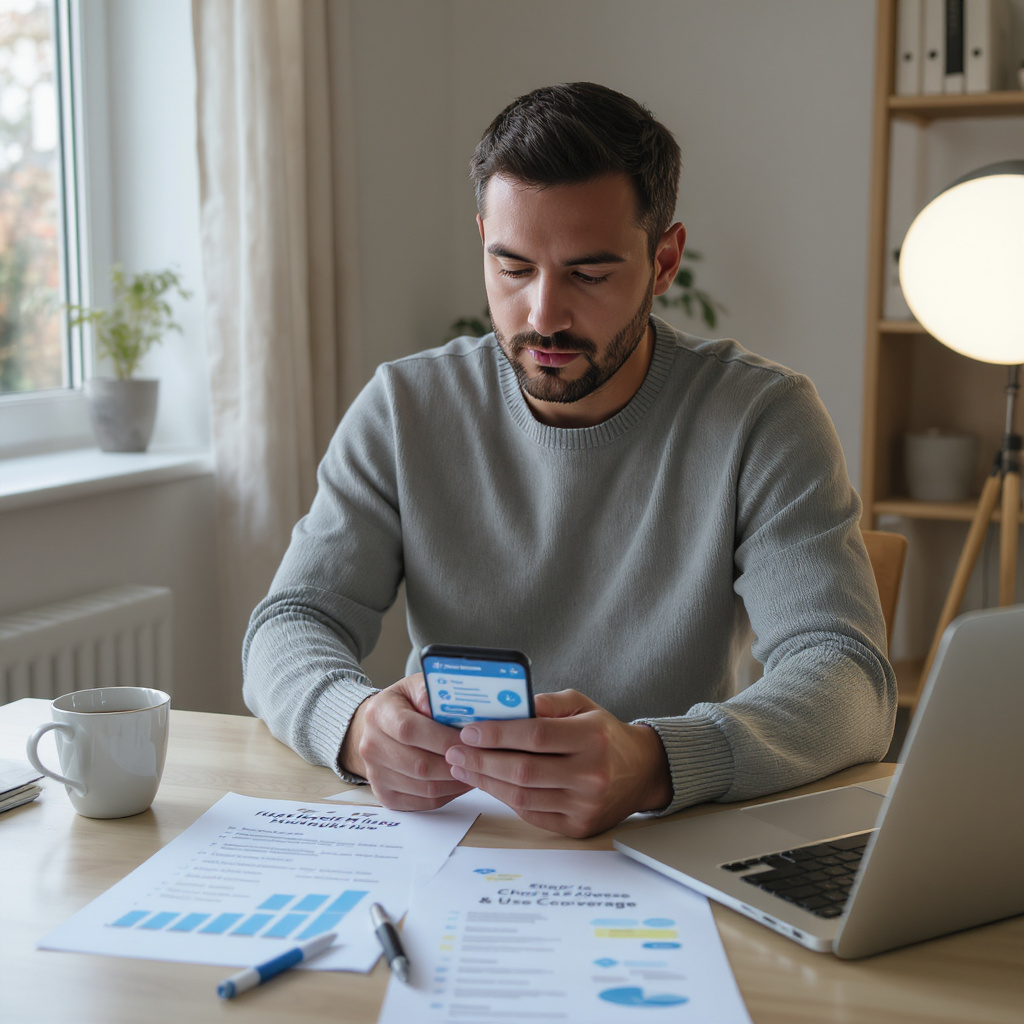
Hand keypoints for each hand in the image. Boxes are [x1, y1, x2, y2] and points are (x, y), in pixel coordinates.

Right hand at [339, 674, 471, 810]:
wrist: (381, 726)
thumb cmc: (407, 703)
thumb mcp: (418, 686)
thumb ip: (433, 694)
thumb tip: (452, 709)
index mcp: (379, 713)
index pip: (409, 730)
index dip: (443, 738)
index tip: (470, 739)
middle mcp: (371, 746)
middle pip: (419, 765)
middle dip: (455, 763)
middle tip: (481, 758)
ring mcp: (376, 774)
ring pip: (425, 788)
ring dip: (456, 781)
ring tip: (477, 769)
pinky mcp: (386, 795)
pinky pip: (424, 802)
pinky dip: (448, 794)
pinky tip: (462, 780)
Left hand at [443, 689, 672, 837]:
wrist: (642, 771)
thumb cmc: (605, 733)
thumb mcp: (582, 705)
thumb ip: (547, 703)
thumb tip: (507, 705)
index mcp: (592, 737)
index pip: (535, 736)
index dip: (497, 734)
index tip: (469, 730)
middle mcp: (591, 773)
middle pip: (523, 770)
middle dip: (481, 761)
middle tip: (454, 751)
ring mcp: (585, 805)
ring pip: (522, 796)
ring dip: (486, 782)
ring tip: (463, 767)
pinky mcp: (579, 827)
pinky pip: (531, 814)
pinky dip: (506, 798)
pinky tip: (489, 783)